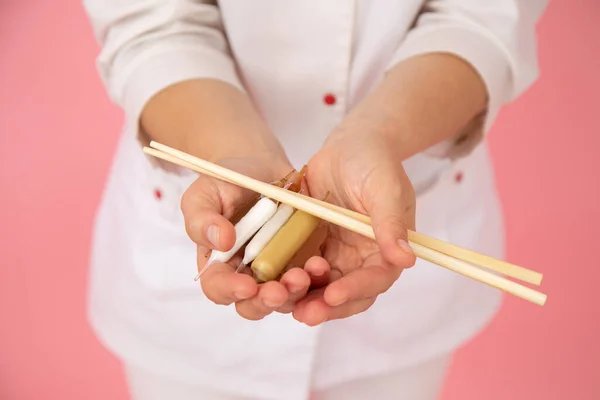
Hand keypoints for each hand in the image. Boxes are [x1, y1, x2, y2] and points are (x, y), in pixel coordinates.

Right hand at [181, 155, 326, 319]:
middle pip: (253, 304)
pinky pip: (312, 278)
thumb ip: (202, 218)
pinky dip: (316, 278)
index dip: (230, 291)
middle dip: (266, 301)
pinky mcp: (302, 260)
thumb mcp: (205, 193)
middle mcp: (247, 274)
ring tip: (303, 276)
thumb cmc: (225, 180)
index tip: (246, 285)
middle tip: (278, 291)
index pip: (218, 288)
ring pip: (286, 296)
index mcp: (219, 264)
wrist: (260, 166)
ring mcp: (277, 269)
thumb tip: (220, 242)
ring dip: (294, 293)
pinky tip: (320, 265)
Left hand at [293, 122, 416, 325]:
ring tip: (282, 299)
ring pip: (318, 286)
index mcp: (384, 250)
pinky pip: (298, 267)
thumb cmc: (375, 163)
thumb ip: (390, 225)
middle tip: (304, 314)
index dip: (355, 291)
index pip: (374, 281)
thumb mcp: (385, 190)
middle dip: (325, 307)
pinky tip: (269, 281)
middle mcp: (360, 259)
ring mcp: (334, 254)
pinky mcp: (311, 246)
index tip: (334, 295)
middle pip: (345, 294)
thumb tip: (406, 260)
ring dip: (302, 296)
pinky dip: (286, 276)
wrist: (350, 144)